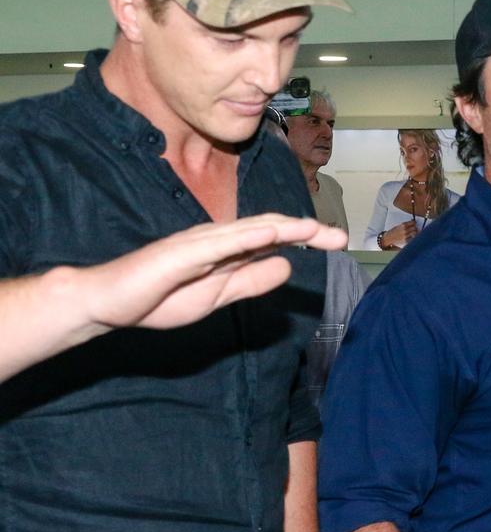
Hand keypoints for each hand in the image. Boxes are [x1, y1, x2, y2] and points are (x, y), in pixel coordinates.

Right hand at [81, 214, 346, 330]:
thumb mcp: (218, 297)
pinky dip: (248, 236)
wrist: (109, 304)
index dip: (306, 238)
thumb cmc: (160, 298)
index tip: (336, 243)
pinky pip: (221, 242)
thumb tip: (287, 267)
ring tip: (315, 229)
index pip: (274, 240)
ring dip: (286, 227)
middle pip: (270, 229)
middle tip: (340, 237)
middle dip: (307, 231)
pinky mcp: (182, 251)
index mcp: (228, 251)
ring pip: (251, 229)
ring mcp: (201, 242)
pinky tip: (272, 234)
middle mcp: (218, 239)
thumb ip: (251, 281)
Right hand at [382, 220, 418, 249]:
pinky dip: (412, 237)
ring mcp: (405, 236)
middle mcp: (405, 230)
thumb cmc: (393, 231)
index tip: (415, 223)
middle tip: (414, 228)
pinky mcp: (406, 240)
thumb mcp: (398, 226)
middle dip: (415, 228)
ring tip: (412, 232)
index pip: (413, 223)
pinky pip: (412, 238)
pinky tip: (410, 236)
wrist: (388, 238)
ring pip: (415, 233)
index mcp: (403, 225)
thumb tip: (412, 223)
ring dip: (414, 232)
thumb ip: (405, 225)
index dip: (414, 223)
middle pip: (415, 228)